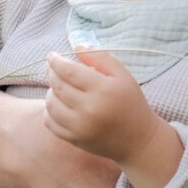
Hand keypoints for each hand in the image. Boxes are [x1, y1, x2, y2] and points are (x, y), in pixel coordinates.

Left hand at [44, 46, 158, 162]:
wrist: (138, 140)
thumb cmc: (131, 103)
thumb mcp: (123, 75)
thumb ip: (100, 57)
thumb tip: (76, 47)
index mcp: (103, 90)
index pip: (69, 71)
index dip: (56, 61)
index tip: (52, 55)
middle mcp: (89, 110)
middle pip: (57, 86)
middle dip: (52, 73)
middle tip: (54, 68)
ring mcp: (80, 127)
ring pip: (50, 104)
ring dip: (50, 91)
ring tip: (59, 87)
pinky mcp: (74, 140)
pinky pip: (50, 122)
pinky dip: (49, 111)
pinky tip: (58, 104)